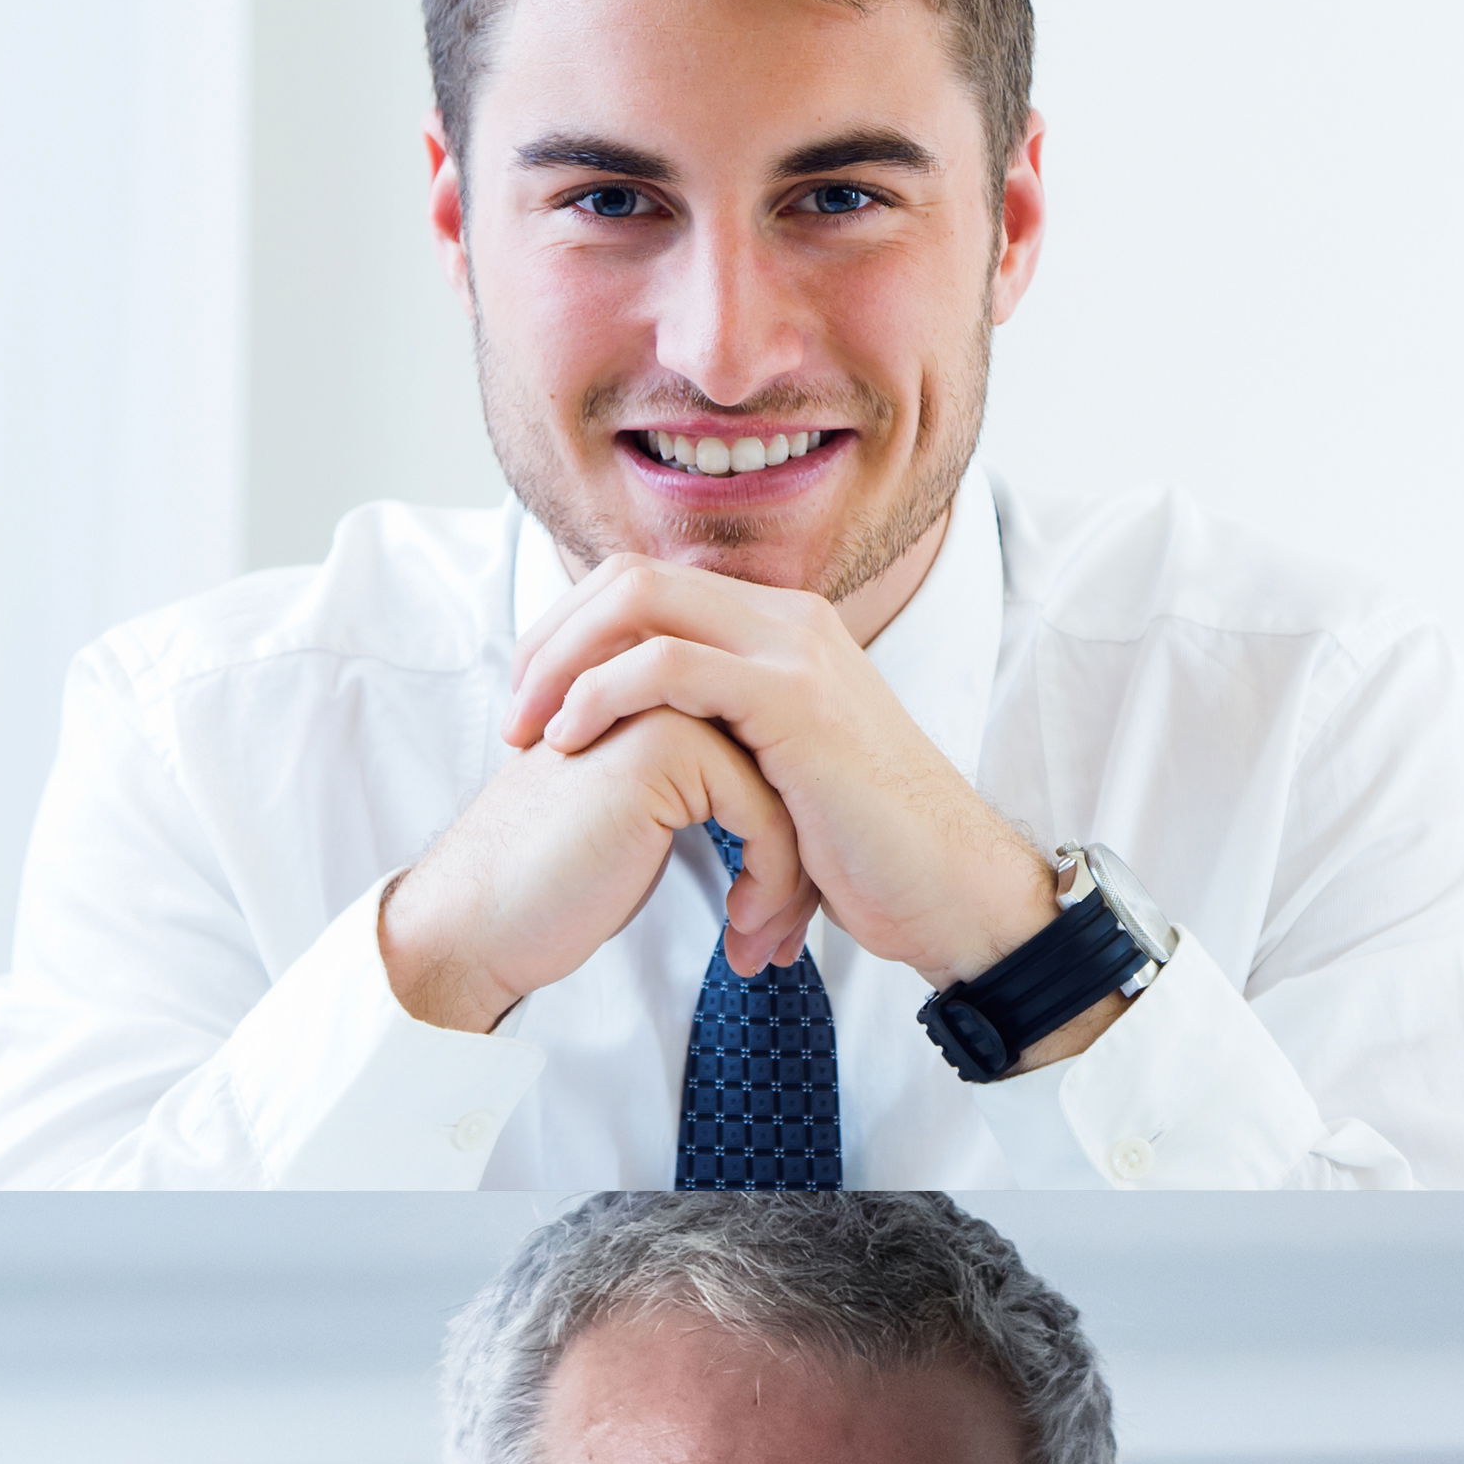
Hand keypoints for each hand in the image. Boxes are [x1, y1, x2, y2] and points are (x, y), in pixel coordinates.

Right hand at [381, 673, 811, 1034]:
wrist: (479, 920)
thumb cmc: (556, 884)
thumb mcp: (644, 822)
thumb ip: (700, 789)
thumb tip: (788, 813)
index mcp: (656, 693)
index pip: (771, 754)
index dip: (787, 839)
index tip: (779, 914)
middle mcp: (661, 684)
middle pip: (787, 766)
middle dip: (802, 860)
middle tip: (786, 937)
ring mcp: (661, 707)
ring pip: (786, 791)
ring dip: (790, 881)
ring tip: (763, 942)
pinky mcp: (663, 747)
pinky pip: (766, 814)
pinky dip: (770, 882)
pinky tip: (737, 926)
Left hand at [505, 560, 1068, 989]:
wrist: (950, 887)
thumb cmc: (866, 848)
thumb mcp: (783, 769)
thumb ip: (725, 733)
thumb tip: (649, 737)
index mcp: (780, 627)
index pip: (647, 584)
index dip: (571, 630)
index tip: (532, 700)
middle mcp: (786, 618)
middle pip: (629, 577)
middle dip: (550, 638)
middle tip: (513, 715)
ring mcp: (792, 650)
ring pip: (638, 602)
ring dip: (561, 664)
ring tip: (530, 733)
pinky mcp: (793, 699)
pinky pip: (668, 665)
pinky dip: (602, 694)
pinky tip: (575, 741)